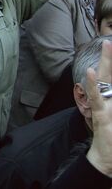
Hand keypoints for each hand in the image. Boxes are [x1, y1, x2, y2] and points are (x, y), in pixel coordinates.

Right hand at [85, 40, 111, 176]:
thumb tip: (109, 87)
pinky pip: (96, 98)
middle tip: (110, 40)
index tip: (111, 46)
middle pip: (110, 73)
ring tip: (107, 45)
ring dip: (105, 62)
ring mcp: (103, 105)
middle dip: (110, 57)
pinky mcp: (100, 115)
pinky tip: (89, 72)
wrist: (108, 159)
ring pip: (104, 80)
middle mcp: (109, 99)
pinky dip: (92, 85)